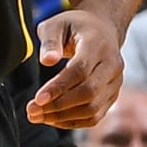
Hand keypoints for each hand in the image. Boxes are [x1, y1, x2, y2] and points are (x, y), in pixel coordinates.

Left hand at [28, 7, 122, 129]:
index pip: (81, 70)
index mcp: (98, 44)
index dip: (59, 87)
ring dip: (63, 117)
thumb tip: (47, 61)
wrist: (101, 29)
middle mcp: (112, 65)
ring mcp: (116, 82)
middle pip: (88, 93)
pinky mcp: (112, 95)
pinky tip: (52, 119)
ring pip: (92, 108)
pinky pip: (95, 116)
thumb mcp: (56, 24)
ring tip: (37, 116)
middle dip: (58, 105)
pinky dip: (73, 122)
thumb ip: (50, 41)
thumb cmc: (73, 26)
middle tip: (31, 111)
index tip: (37, 99)